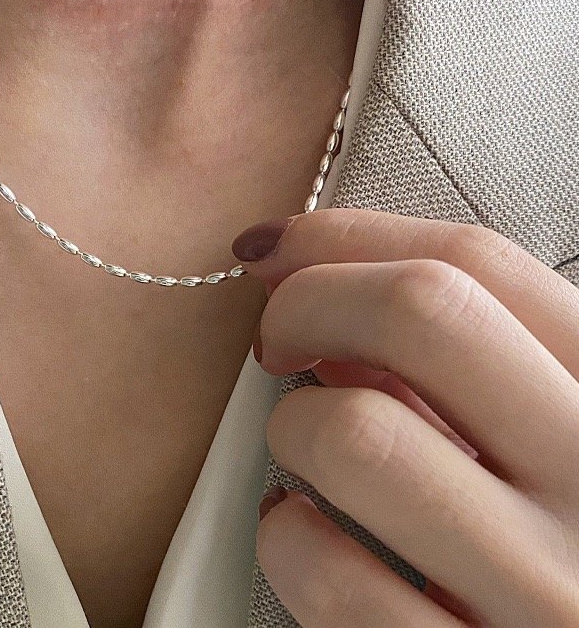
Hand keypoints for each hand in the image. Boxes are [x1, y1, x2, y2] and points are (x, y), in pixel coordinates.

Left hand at [231, 208, 578, 627]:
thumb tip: (326, 294)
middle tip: (277, 337)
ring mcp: (540, 591)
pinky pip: (325, 572)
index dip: (350, 236)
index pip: (479, 262)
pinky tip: (302, 528)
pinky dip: (285, 534)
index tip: (282, 249)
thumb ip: (461, 359)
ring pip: (354, 437)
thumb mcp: (541, 425)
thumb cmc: (554, 529)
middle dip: (310, 300)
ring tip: (303, 445)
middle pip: (421, 311)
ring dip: (293, 426)